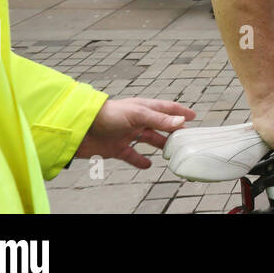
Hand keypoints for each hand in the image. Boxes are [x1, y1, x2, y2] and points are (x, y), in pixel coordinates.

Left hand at [75, 97, 196, 168]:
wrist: (80, 128)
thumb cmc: (108, 115)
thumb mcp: (137, 115)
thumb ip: (159, 119)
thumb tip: (181, 121)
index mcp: (143, 108)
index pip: (166, 109)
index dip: (180, 111)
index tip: (193, 116)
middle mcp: (137, 121)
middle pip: (160, 126)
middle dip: (173, 131)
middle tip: (186, 138)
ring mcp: (127, 134)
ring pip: (149, 140)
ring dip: (160, 145)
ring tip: (171, 152)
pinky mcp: (117, 148)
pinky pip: (132, 155)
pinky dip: (140, 160)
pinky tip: (147, 165)